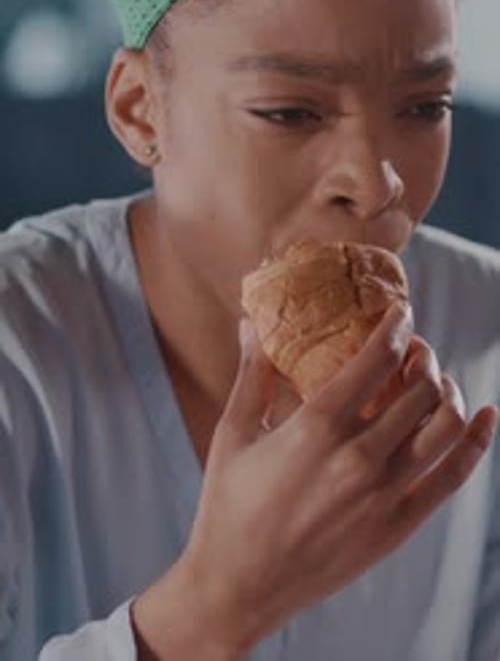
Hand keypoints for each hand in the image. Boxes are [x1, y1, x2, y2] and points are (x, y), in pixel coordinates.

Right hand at [133, 303, 497, 657]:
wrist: (239, 586)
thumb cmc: (228, 505)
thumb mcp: (233, 433)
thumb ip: (253, 373)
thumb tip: (253, 323)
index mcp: (318, 427)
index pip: (378, 358)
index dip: (396, 325)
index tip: (401, 310)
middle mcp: (360, 458)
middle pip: (420, 387)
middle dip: (423, 355)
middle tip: (412, 348)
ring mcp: (385, 495)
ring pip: (445, 425)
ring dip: (449, 391)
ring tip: (434, 380)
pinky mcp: (399, 526)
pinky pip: (454, 475)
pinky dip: (478, 441)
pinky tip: (485, 416)